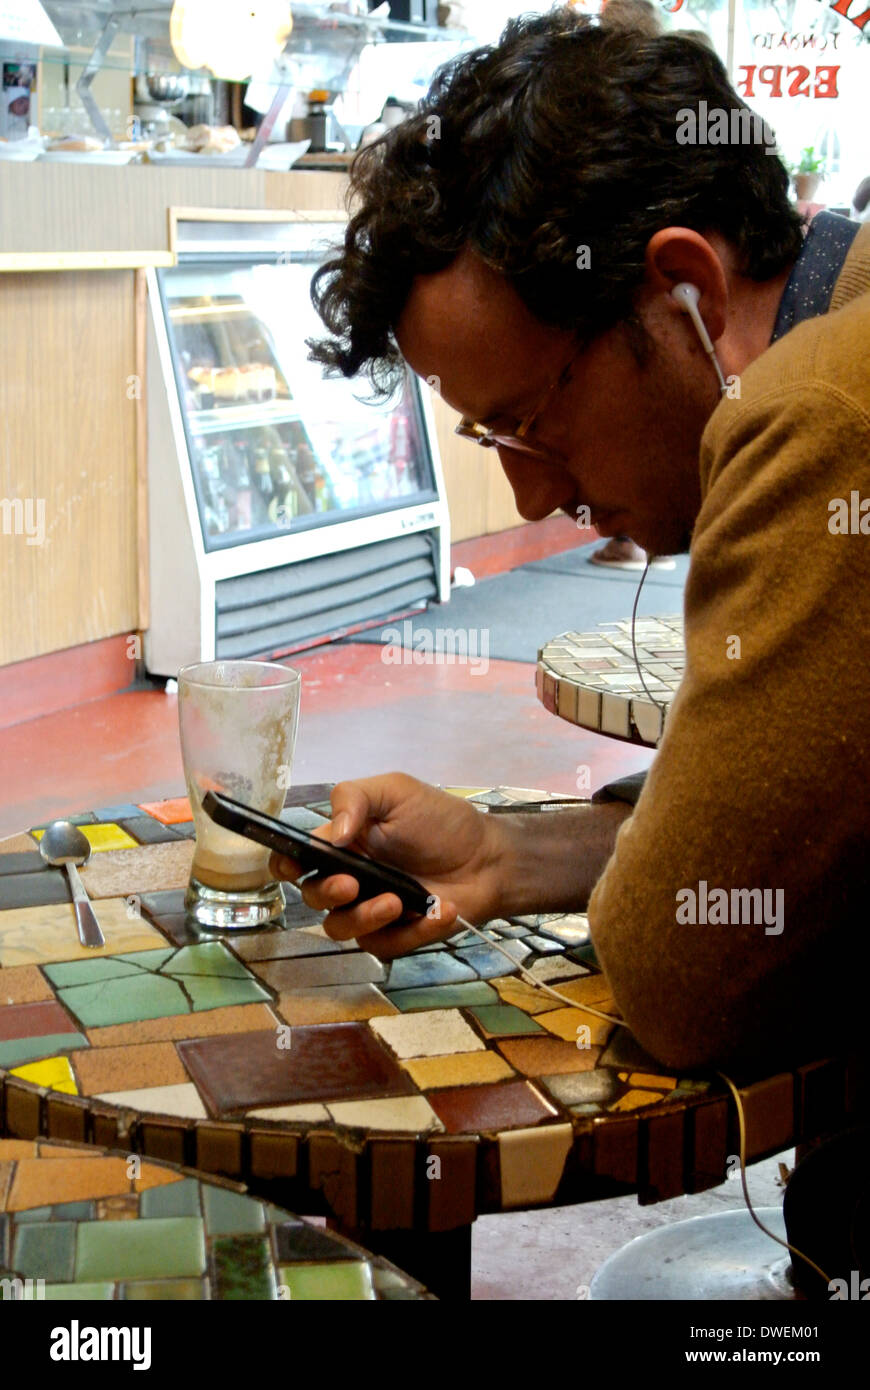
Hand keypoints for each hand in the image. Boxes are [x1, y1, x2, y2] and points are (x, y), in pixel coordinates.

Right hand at [270, 773, 506, 957]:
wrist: (490, 857)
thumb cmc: (441, 821)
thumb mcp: (397, 791)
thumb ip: (354, 798)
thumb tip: (332, 832)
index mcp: (341, 844)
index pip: (295, 859)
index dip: (284, 865)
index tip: (293, 865)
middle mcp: (348, 879)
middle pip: (312, 897)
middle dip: (326, 892)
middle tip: (351, 883)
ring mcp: (369, 912)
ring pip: (340, 929)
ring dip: (363, 917)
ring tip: (396, 902)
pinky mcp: (395, 937)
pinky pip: (384, 945)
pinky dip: (413, 930)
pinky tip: (439, 909)